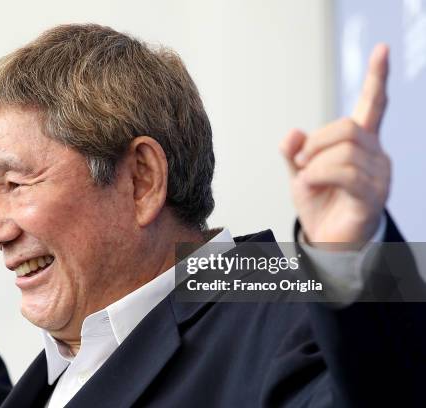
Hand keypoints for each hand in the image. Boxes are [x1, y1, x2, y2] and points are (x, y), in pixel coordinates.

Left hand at [280, 44, 390, 247]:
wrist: (326, 242)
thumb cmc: (319, 204)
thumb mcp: (301, 171)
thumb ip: (295, 150)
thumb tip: (292, 134)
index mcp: (361, 144)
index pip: (373, 105)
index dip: (376, 78)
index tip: (381, 50)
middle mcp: (376, 155)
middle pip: (347, 126)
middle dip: (316, 142)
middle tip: (301, 161)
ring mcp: (379, 176)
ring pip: (343, 150)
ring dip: (313, 163)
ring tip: (306, 179)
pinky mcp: (372, 197)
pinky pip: (344, 172)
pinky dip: (317, 175)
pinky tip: (308, 184)